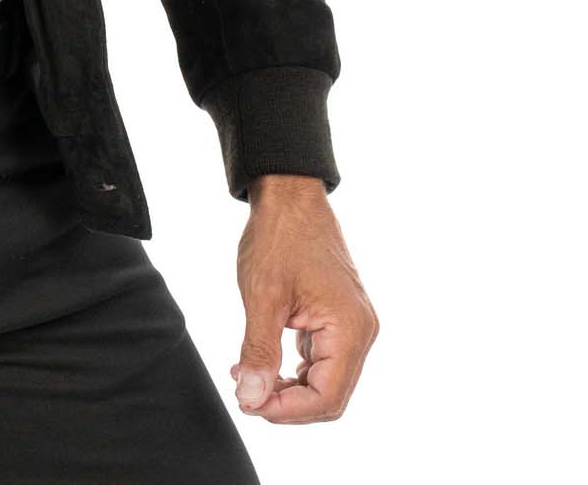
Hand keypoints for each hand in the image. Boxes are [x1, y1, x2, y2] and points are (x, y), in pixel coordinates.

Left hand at [229, 175, 378, 422]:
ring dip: (287, 386)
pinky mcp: (337, 317)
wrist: (289, 195)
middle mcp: (360, 331)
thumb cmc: (278, 236)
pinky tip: (260, 361)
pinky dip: (291, 366)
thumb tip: (252, 398)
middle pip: (329, 394)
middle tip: (245, 393)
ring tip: (246, 376)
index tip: (249, 404)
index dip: (287, 410)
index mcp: (350, 329)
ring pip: (324, 379)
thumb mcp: (262, 295)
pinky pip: (320, 358)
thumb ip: (259, 351)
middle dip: (286, 401)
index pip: (327, 397)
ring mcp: (351, 324)